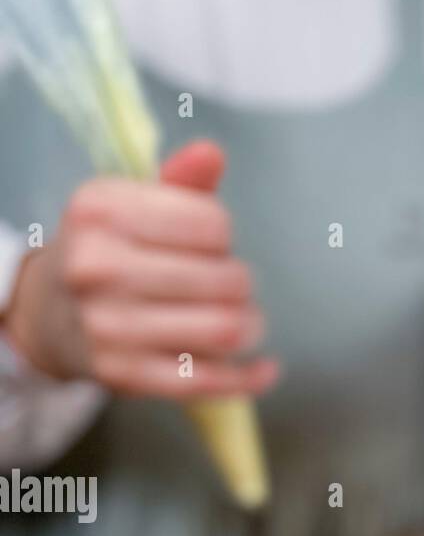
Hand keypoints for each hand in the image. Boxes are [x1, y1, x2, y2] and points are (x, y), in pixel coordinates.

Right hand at [2, 140, 278, 398]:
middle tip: (233, 288)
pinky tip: (265, 370)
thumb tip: (212, 154)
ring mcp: (109, 326)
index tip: (210, 244)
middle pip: (225, 279)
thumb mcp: (130, 207)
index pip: (211, 223)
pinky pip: (208, 380)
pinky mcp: (125, 375)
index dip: (223, 235)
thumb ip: (178, 184)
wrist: (47, 314)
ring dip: (250, 327)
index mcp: (101, 210)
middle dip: (242, 284)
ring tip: (247, 323)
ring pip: (224, 329)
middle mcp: (98, 266)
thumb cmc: (106, 253)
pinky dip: (248, 378)